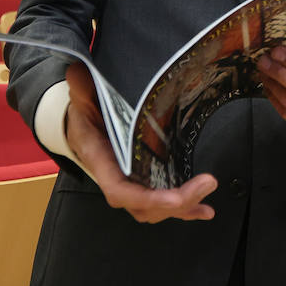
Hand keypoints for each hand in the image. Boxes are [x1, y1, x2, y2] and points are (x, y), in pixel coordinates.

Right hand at [63, 64, 217, 222]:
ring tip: (207, 193)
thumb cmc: (84, 112)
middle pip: (145, 206)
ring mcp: (131, 183)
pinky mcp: (145, 181)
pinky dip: (186, 209)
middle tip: (206, 183)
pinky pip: (164, 204)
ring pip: (155, 209)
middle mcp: (116, 178)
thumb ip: (82, 88)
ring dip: (183, 207)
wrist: (79, 123)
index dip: (147, 199)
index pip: (120, 190)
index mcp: (101, 160)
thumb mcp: (82, 96)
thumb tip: (79, 74)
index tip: (174, 198)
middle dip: (177, 202)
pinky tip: (204, 211)